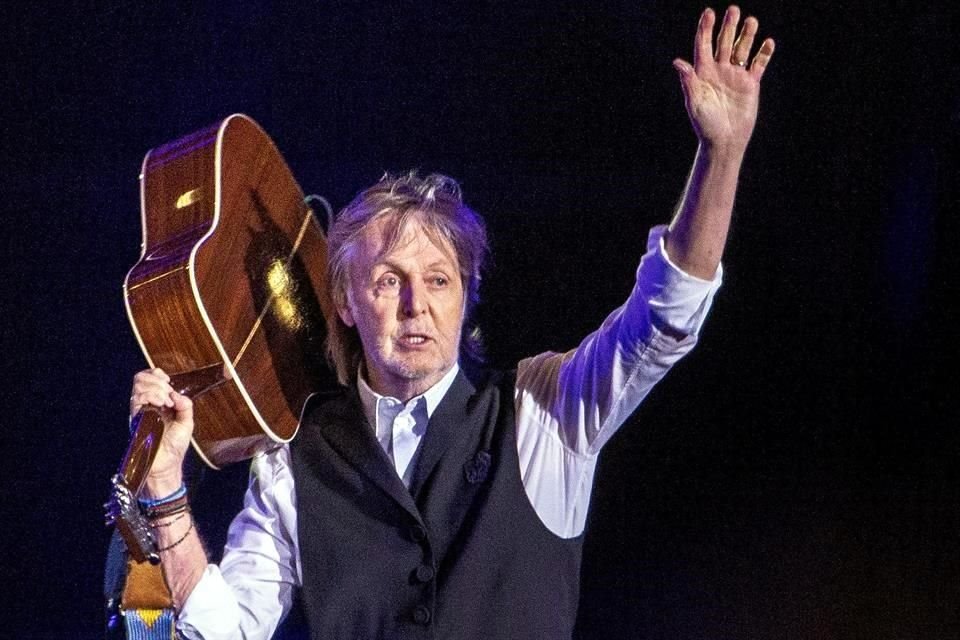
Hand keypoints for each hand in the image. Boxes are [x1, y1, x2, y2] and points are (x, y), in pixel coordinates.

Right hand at [130, 368, 194, 496]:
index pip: (150, 378)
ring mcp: (140, 412)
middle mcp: (147, 405)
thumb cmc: (176, 445)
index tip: (168, 381)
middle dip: (156, 380)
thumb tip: (176, 394)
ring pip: (138, 388)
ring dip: (155, 389)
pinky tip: (161, 404)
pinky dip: (150, 397)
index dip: (156, 374)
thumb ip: (185, 406)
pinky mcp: (136, 420)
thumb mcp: (187, 422)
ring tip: (166, 401)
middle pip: (140, 379)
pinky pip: (136, 402)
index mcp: (159, 402)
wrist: (167, 464)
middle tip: (168, 392)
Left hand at [673, 6, 774, 150]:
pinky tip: (768, 42)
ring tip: (751, 20)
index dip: (705, 29)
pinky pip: (758, 64)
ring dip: (747, 35)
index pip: (703, 45)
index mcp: (702, 73)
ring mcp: (735, 76)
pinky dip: (763, 53)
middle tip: (733, 10)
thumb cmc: (705, 124)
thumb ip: (688, 81)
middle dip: (728, 26)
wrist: (724, 141)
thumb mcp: (695, 102)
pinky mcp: (750, 84)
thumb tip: (678, 62)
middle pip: (724, 43)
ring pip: (742, 49)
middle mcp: (719, 70)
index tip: (709, 12)